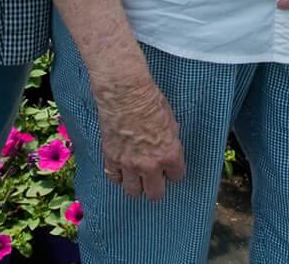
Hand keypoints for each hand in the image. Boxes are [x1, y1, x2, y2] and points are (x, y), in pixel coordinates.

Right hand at [91, 72, 185, 199]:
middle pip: (155, 194)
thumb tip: (168, 151)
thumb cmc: (150, 102)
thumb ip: (170, 143)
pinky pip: (114, 178)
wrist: (125, 93)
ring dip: (136, 185)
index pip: (177, 177)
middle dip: (156, 187)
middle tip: (154, 179)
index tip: (170, 168)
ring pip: (133, 192)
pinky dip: (118, 175)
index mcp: (169, 154)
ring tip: (136, 177)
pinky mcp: (111, 158)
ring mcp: (129, 164)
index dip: (173, 172)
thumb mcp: (171, 122)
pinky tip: (121, 169)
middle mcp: (150, 165)